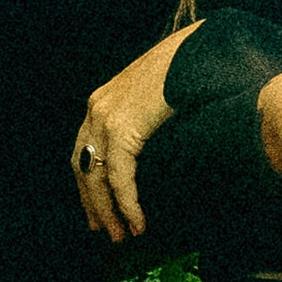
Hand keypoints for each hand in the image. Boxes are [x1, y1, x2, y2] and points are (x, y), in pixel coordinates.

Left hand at [75, 21, 195, 241]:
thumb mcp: (157, 95)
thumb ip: (146, 118)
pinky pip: (119, 177)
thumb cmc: (187, 68)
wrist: (199, 47)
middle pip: (82, 167)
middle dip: (93, 203)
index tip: (97, 209)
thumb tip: (153, 146)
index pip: (83, 151)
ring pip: (97, 177)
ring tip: (122, 234)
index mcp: (102, 101)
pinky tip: (138, 221)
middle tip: (105, 230)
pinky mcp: (122, 127)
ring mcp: (105, 117)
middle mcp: (97, 109)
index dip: (88, 183)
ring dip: (109, 210)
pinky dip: (127, 203)